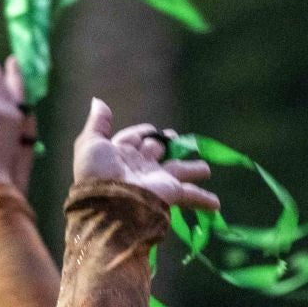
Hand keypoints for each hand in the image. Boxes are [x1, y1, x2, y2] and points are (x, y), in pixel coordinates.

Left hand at [71, 99, 218, 210]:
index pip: (135, 139)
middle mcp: (141, 166)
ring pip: (179, 170)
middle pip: (158, 151)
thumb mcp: (91, 143)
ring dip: (192, 169)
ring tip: (205, 169)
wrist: (109, 204)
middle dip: (167, 145)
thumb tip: (98, 102)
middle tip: (176, 138)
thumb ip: (98, 123)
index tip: (152, 130)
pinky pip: (191, 195)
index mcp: (121, 154)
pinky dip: (204, 199)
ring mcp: (157, 180)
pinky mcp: (171, 193)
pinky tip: (216, 204)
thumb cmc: (97, 173)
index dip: (143, 133)